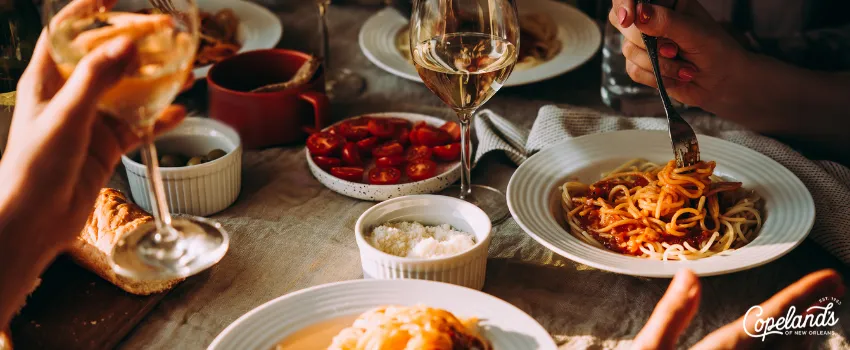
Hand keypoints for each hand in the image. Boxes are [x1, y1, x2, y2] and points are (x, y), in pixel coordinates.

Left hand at [0, 31, 184, 255]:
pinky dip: (160, 118)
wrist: (34, 221)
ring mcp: (91, 120)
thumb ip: (97, 78)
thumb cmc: (35, 167)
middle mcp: (70, 95)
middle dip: (136, 44)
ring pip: (129, 90)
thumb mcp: (66, 116)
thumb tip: (128, 43)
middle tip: (168, 34)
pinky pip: (139, 124)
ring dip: (156, 80)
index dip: (89, 11)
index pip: (67, 33)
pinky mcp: (107, 145)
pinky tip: (181, 112)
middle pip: (106, 57)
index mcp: (47, 80)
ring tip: (184, 69)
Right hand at [608, 0, 752, 108]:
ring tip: (685, 68)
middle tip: (674, 50)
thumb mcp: (695, 33)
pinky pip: (632, 69)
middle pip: (624, 23)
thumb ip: (666, 21)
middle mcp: (652, 19)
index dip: (624, 4)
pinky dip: (655, 77)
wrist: (723, 83)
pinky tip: (675, 77)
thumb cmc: (717, 52)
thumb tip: (639, 13)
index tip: (628, 19)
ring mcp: (645, 42)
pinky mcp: (641, 64)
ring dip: (659, 65)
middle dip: (648, 43)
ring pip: (628, 50)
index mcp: (667, 2)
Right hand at [632, 269, 844, 349]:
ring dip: (805, 340)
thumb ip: (670, 316)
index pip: (768, 321)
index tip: (830, 279)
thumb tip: (690, 275)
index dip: (801, 296)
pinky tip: (796, 349)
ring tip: (817, 317)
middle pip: (788, 343)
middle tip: (833, 291)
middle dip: (810, 314)